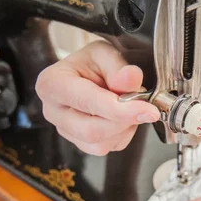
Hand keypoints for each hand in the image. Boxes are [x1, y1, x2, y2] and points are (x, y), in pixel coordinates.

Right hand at [35, 41, 159, 155]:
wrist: (89, 73)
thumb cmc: (92, 63)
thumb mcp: (105, 53)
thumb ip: (118, 66)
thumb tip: (132, 79)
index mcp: (52, 84)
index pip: (87, 102)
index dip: (121, 109)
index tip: (148, 110)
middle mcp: (52, 111)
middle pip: (91, 131)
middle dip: (124, 122)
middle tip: (147, 108)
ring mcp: (65, 130)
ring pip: (100, 145)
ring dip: (125, 128)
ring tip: (129, 105)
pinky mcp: (79, 143)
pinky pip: (106, 148)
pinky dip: (122, 135)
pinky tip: (122, 117)